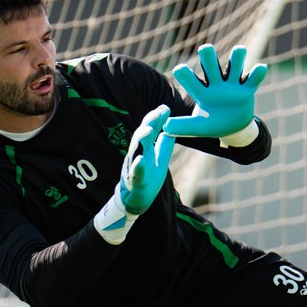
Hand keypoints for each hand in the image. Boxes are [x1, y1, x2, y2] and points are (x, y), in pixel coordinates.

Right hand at [93, 106, 174, 244]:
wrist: (136, 200)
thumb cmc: (147, 177)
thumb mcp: (159, 158)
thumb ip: (164, 143)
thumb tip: (171, 127)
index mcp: (145, 149)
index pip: (150, 130)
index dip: (156, 119)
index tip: (165, 107)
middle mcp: (138, 154)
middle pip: (141, 135)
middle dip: (149, 123)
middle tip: (158, 112)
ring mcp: (135, 167)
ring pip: (136, 151)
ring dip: (141, 139)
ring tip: (149, 129)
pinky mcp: (134, 182)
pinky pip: (135, 173)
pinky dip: (138, 166)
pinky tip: (142, 159)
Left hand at [164, 44, 266, 138]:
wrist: (232, 129)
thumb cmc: (212, 124)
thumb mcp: (197, 128)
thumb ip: (183, 127)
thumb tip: (165, 127)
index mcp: (202, 92)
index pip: (190, 80)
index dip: (185, 74)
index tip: (179, 69)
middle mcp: (216, 84)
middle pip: (211, 65)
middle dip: (208, 56)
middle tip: (205, 49)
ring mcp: (232, 85)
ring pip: (235, 65)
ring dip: (237, 57)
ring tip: (239, 51)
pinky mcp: (247, 89)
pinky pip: (253, 78)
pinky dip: (257, 72)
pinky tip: (260, 68)